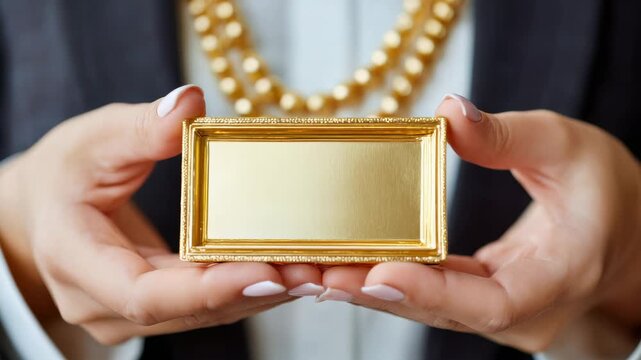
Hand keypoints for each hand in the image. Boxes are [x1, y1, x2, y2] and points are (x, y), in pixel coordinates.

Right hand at [0, 85, 322, 344]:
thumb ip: (137, 127)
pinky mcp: (160, 307)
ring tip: (319, 271)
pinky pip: (209, 304)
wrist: (43, 215)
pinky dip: (251, 287)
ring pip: (208, 313)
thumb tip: (189, 103)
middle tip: (316, 269)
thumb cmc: (62, 177)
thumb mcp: (89, 142)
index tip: (269, 271)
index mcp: (78, 263)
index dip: (210, 289)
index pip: (146, 295)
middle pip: (193, 310)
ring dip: (265, 292)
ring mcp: (132, 314)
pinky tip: (292, 269)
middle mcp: (105, 305)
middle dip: (258, 290)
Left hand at [320, 95, 640, 351]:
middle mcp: (525, 312)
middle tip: (312, 272)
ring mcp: (501, 314)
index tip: (375, 273)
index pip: (490, 301)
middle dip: (374, 292)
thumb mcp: (569, 147)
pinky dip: (389, 283)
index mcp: (558, 276)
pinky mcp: (480, 302)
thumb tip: (448, 113)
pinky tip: (346, 268)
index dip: (429, 291)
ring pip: (429, 308)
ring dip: (370, 291)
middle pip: (441, 310)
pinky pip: (431, 297)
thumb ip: (509, 134)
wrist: (626, 232)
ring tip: (311, 273)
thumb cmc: (606, 191)